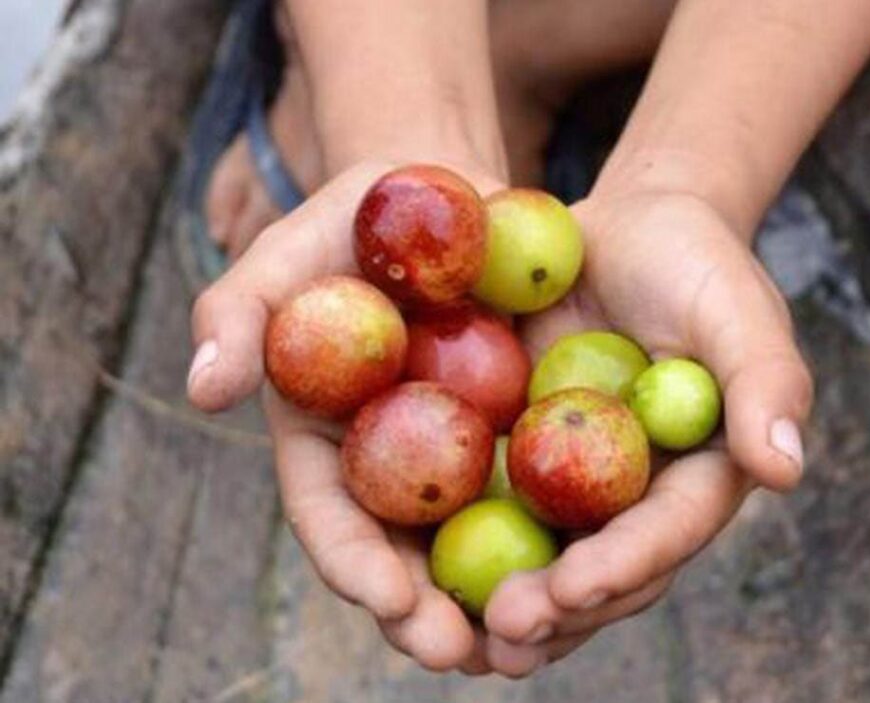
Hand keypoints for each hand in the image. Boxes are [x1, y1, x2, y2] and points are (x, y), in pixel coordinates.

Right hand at [187, 161, 507, 673]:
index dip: (355, 563)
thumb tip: (203, 388)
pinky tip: (589, 572)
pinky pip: (543, 496)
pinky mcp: (521, 436)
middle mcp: (390, 464)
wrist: (454, 196)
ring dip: (494, 602)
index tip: (389, 599)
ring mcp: (460, 456)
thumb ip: (238, 308)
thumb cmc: (360, 217)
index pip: (330, 516)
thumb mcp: (294, 246)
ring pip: (474, 546)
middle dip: (425, 615)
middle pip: (403, 556)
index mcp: (325, 439)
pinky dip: (557, 541)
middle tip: (460, 653)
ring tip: (525, 643)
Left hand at [479, 188, 812, 675]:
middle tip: (503, 633)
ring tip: (458, 641)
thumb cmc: (695, 262)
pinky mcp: (523, 459)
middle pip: (602, 570)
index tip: (575, 588)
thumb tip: (783, 471)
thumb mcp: (736, 307)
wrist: (625, 231)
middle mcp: (639, 497)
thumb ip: (765, 381)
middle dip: (557, 611)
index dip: (624, 566)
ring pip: (544, 561)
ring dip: (506, 606)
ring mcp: (577, 484)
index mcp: (701, 475)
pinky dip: (459, 547)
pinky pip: (490, 510)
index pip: (667, 533)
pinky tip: (411, 576)